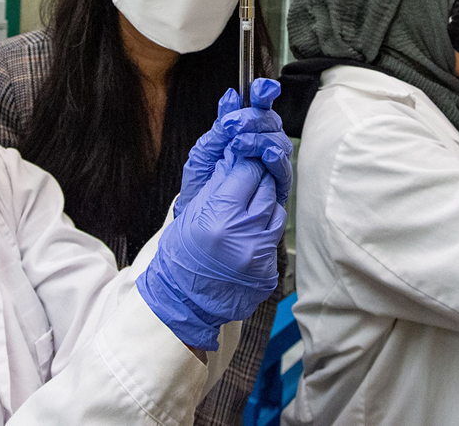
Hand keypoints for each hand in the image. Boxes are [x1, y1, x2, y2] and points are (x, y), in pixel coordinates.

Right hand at [138, 144, 284, 349]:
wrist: (184, 302)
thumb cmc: (180, 255)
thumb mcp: (191, 214)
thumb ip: (216, 186)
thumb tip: (234, 157)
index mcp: (219, 217)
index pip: (248, 173)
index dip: (247, 163)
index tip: (245, 159)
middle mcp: (243, 236)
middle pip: (267, 190)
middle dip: (259, 180)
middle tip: (249, 179)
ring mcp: (258, 256)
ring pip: (277, 212)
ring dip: (265, 205)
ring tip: (247, 208)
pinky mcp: (268, 272)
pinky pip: (274, 239)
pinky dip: (264, 231)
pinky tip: (248, 234)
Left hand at [176, 77, 292, 217]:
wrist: (197, 215)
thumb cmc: (202, 183)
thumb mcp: (205, 150)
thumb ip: (220, 126)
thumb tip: (230, 97)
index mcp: (245, 133)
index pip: (259, 108)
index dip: (263, 94)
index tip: (260, 88)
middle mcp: (261, 146)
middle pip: (271, 123)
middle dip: (253, 118)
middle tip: (232, 125)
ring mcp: (270, 166)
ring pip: (279, 142)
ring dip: (260, 139)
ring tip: (239, 143)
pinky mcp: (275, 188)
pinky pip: (282, 170)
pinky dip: (275, 159)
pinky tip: (266, 155)